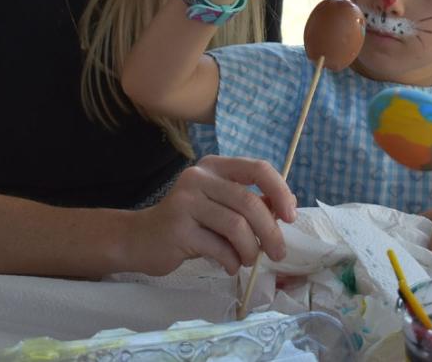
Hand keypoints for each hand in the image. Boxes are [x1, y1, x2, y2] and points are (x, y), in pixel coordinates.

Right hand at [130, 155, 297, 276]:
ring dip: (251, 249)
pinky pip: (218, 247)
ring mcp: (186, 201)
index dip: (280, 191)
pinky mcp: (177, 228)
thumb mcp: (220, 205)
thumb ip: (250, 203)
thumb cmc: (189, 222)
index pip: (257, 168)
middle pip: (249, 202)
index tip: (291, 216)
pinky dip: (231, 261)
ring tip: (249, 261)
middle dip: (271, 231)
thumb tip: (287, 208)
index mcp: (215, 165)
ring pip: (236, 226)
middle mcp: (199, 177)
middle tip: (278, 253)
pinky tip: (230, 266)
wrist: (141, 239)